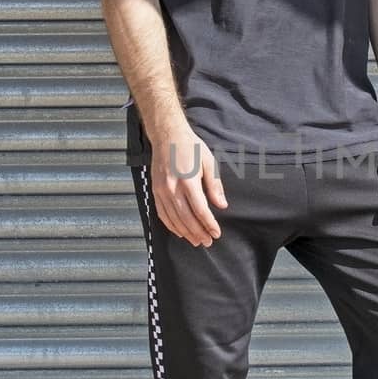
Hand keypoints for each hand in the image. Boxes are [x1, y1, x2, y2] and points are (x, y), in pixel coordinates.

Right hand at [150, 121, 228, 247]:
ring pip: (174, 219)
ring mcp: (162, 191)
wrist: (167, 136)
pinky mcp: (155, 191)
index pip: (200, 210)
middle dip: (198, 233)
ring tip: (196, 241)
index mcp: (188, 181)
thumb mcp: (208, 162)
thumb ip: (214, 186)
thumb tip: (222, 205)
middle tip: (208, 242)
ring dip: (186, 233)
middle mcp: (173, 188)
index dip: (209, 224)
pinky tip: (180, 232)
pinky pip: (162, 214)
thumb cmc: (191, 147)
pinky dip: (171, 226)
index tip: (216, 233)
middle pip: (186, 218)